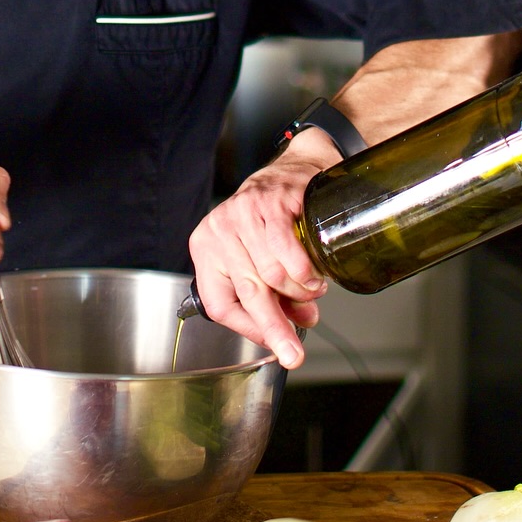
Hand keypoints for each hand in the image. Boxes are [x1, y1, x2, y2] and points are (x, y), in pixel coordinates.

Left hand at [187, 129, 339, 367]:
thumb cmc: (275, 217)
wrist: (296, 169)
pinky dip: (304, 272)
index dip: (248, 329)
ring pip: (270, 275)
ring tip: (314, 291)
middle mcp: (217, 231)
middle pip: (247, 293)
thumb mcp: (261, 258)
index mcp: (206, 249)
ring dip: (299, 293)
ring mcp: (240, 213)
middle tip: (295, 353)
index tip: (272, 345)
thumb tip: (298, 326)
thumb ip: (276, 296)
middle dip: (275, 328)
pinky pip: (285, 251)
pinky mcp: (267, 202)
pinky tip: (314, 276)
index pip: (218, 304)